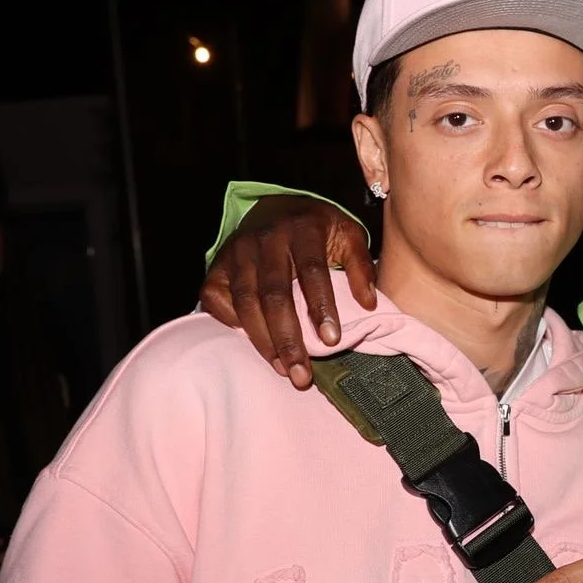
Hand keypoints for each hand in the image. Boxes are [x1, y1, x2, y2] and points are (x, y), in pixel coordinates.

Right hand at [199, 194, 376, 388]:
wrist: (276, 207)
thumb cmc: (318, 229)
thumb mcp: (348, 234)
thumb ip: (361, 266)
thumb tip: (369, 304)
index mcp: (302, 228)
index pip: (311, 271)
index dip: (320, 307)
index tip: (332, 341)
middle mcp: (265, 239)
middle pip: (274, 295)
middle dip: (288, 338)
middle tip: (302, 375)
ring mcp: (237, 251)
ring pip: (246, 302)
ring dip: (263, 341)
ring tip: (283, 369)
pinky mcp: (217, 264)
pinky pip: (214, 296)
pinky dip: (228, 321)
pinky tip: (250, 342)